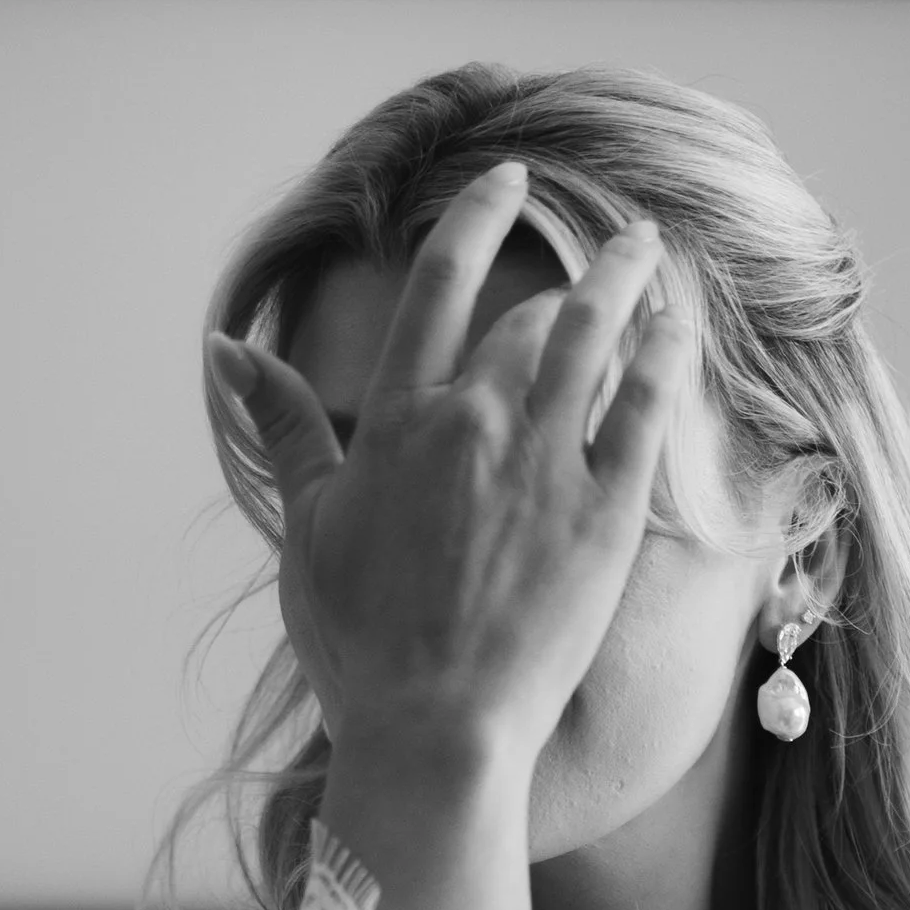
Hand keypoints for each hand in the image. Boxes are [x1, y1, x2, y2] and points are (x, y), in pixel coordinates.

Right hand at [206, 161, 684, 772]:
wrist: (436, 726)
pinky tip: (679, 328)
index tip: (508, 183)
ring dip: (623, 284)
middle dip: (567, 279)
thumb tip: (230, 351)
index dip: (479, 221)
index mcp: (399, 419)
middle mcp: (473, 422)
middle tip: (605, 254)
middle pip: (528, 320)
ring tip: (647, 250)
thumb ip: (284, 429)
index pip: (441, 285)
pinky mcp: (605, 515)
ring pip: (591, 342)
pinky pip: (643, 411)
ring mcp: (545, 465)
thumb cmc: (362, 646)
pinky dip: (663, 358)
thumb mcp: (309, 529)